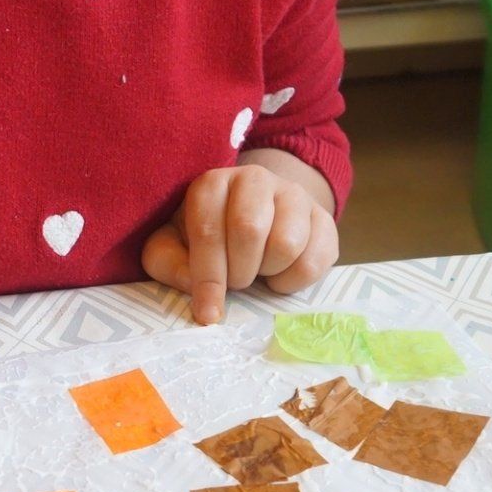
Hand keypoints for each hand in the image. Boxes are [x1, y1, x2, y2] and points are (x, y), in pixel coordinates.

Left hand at [142, 155, 337, 328]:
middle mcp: (255, 179)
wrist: (259, 215)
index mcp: (213, 184)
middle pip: (250, 230)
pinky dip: (294, 280)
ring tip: (258, 270)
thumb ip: (168, 262)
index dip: (208, 277)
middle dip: (239, 272)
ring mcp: (294, 194)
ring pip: (287, 244)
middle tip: (236, 280)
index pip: (209, 230)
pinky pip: (316, 259)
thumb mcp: (174, 246)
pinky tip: (280, 273)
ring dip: (268, 272)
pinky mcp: (323, 218)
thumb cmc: (210, 236)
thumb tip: (193, 285)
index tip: (208, 312)